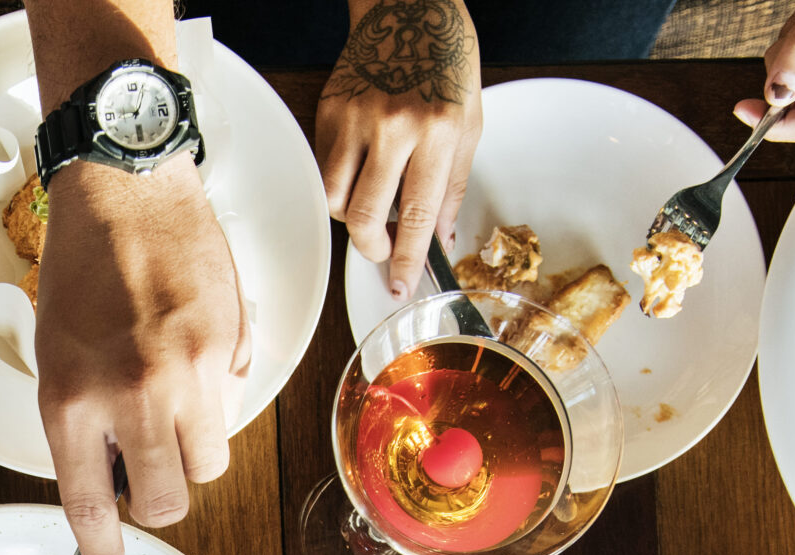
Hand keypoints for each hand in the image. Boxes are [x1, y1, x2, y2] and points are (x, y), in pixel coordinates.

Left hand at [36, 157, 248, 554]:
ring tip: (171, 407)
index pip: (90, 504)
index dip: (102, 547)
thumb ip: (83, 425)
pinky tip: (192, 354)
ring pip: (209, 463)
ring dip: (191, 451)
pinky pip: (233, 404)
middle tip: (146, 471)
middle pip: (168, 500)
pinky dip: (216, 397)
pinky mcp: (231, 346)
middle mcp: (132, 396)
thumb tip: (115, 479)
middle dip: (158, 498)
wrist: (126, 189)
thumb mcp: (55, 357)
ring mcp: (189, 373)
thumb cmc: (82, 269)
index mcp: (71, 401)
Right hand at [320, 0, 481, 296]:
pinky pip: (325, 169)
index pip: (415, 216)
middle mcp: (393, 127)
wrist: (409, 9)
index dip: (405, 260)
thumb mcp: (469, 124)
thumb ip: (451, 185)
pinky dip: (340, 180)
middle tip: (380, 248)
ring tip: (369, 202)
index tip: (399, 286)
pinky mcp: (328, 111)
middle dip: (370, 247)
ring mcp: (354, 119)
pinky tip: (361, 163)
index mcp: (437, 131)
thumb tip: (437, 238)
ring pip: (333, 199)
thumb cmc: (445, 63)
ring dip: (349, 215)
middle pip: (362, 217)